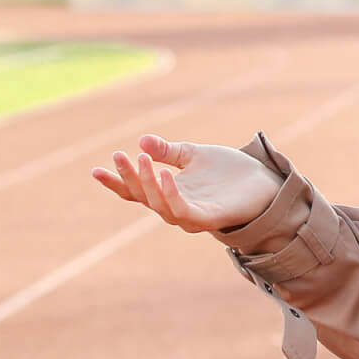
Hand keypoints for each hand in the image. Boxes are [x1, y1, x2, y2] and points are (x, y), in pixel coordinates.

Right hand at [91, 134, 282, 234]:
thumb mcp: (192, 155)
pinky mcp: (209, 217)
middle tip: (120, 155)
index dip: (116, 182)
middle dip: (130, 177)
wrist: (263, 180)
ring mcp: (191, 215)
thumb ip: (168, 151)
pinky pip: (184, 210)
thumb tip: (142, 140)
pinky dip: (172, 194)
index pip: (136, 191)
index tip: (95, 170)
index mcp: (169, 192)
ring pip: (160, 205)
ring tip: (143, 159)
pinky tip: (167, 174)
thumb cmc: (227, 171)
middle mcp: (175, 207)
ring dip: (149, 183)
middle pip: (144, 197)